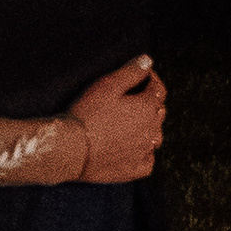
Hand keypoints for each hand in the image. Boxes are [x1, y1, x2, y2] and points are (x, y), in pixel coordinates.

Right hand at [65, 56, 165, 183]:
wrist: (72, 150)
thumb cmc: (87, 114)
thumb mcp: (107, 86)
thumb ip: (130, 72)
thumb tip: (148, 60)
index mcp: (147, 107)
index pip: (158, 89)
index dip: (150, 80)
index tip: (141, 76)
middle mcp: (152, 130)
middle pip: (158, 112)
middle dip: (149, 103)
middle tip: (131, 99)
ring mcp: (145, 152)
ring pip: (155, 137)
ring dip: (148, 128)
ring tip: (130, 124)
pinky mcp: (135, 170)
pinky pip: (148, 160)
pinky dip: (144, 154)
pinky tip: (132, 149)